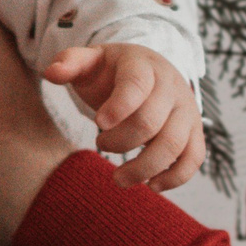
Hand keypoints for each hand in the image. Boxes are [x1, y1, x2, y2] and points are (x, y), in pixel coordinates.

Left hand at [41, 43, 204, 191]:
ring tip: (119, 179)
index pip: (136, 85)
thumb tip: (51, 72)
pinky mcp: (195, 131)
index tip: (99, 124)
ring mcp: (186, 109)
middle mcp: (171, 86)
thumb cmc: (112, 71)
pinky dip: (176, 176)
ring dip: (145, 167)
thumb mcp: (91, 59)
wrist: (149, 72)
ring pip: (174, 144)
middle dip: (121, 141)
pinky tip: (151, 186)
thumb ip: (70, 62)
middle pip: (151, 120)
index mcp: (142, 65)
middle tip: (100, 144)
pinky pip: (194, 157)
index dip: (119, 106)